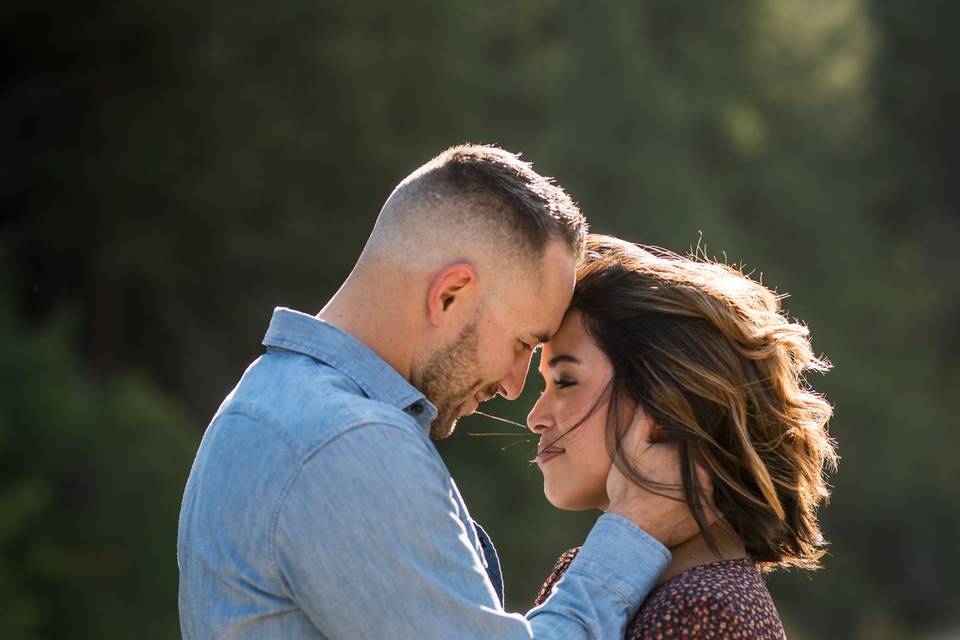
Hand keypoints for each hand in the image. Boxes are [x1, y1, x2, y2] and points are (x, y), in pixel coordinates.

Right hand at [605, 407, 709, 547]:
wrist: (633, 533)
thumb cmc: (628, 489)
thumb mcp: (630, 447)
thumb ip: (644, 419)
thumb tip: (652, 399)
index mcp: (688, 450)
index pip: (694, 434)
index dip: (683, 435)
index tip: (670, 443)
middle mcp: (707, 471)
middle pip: (706, 455)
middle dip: (693, 456)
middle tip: (673, 464)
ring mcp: (712, 494)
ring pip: (713, 476)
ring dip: (702, 475)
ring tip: (679, 480)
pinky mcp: (714, 515)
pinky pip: (720, 500)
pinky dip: (710, 497)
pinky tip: (691, 497)